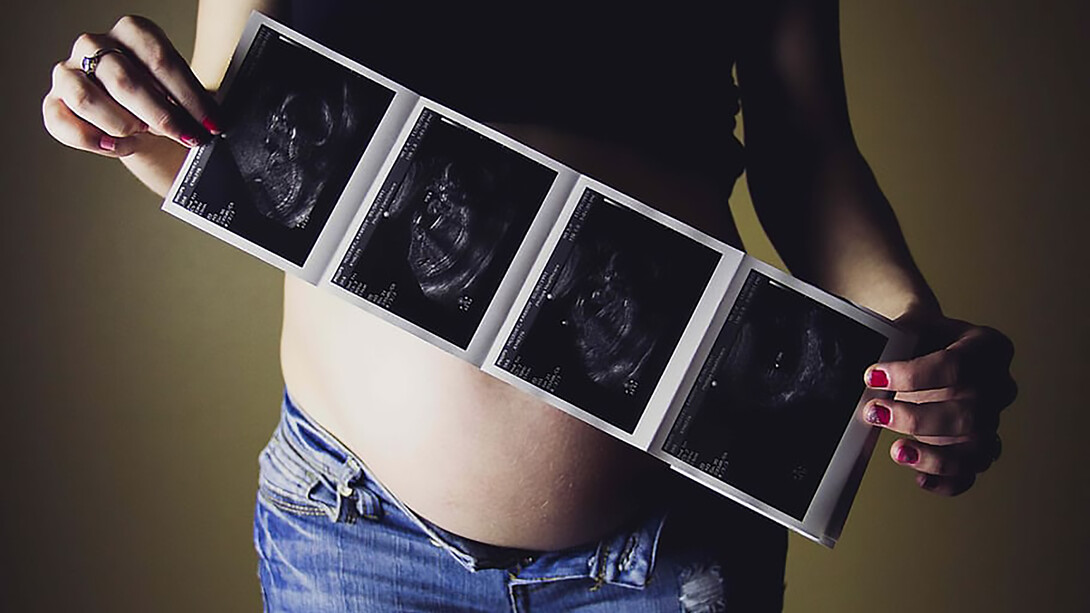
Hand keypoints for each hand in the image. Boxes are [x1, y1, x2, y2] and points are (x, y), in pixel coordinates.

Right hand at [42, 15, 219, 156]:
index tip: (211, 123)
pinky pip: (62, 123)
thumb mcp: (184, 94)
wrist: (144, 122)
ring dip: (123, 125)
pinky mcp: (54, 102)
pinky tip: (120, 146)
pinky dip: (94, 140)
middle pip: (125, 81)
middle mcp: (94, 45)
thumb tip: (212, 121)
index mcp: (132, 32)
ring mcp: (68, 72)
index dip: (189, 96)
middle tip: (185, 136)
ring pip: (87, 100)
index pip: (160, 60)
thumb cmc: (166, 102)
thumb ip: (194, 100)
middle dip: (162, 116)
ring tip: (143, 133)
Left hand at [861, 315, 1015, 495]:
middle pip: (969, 411)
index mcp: (987, 348)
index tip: (873, 377)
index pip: (956, 365)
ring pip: (975, 447)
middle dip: (917, 418)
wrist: (929, 350)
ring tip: (898, 451)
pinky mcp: (979, 448)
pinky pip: (971, 472)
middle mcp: (997, 385)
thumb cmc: (923, 338)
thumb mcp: (913, 326)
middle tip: (876, 412)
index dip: (913, 375)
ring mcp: (992, 419)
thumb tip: (871, 366)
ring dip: (934, 456)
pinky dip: (948, 481)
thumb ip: (897, 340)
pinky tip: (921, 479)